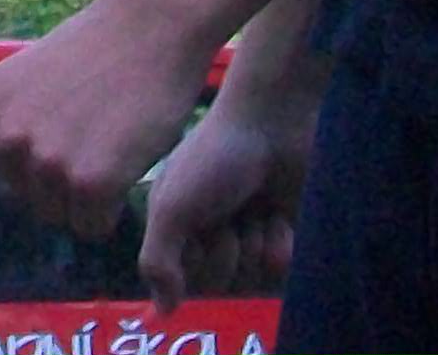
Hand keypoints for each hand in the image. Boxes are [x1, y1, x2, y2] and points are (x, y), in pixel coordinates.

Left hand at [0, 0, 218, 240]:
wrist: (152, 25)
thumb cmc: (100, 55)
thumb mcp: (30, 85)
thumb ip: (14, 128)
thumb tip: (14, 180)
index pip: (12, 177)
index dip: (50, 159)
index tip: (75, 123)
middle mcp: (5, 136)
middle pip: (35, 202)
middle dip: (70, 182)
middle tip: (101, 133)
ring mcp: (44, 160)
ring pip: (64, 218)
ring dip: (94, 197)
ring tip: (114, 143)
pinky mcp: (87, 182)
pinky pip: (93, 228)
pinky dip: (115, 209)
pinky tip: (127, 164)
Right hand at [139, 99, 310, 311]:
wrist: (271, 126)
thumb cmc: (213, 161)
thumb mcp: (171, 209)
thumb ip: (158, 262)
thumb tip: (162, 312)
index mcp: (173, 225)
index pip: (180, 280)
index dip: (193, 263)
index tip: (197, 233)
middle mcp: (205, 232)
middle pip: (219, 283)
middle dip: (228, 253)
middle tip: (230, 217)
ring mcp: (242, 233)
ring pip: (251, 278)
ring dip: (256, 245)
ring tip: (256, 210)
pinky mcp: (276, 231)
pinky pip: (279, 267)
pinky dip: (279, 243)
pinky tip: (277, 216)